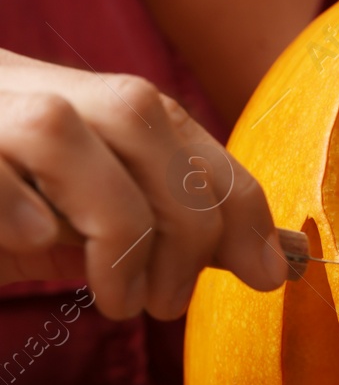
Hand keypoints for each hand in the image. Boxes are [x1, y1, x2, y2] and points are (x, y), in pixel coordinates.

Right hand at [0, 49, 286, 319]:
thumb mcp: (75, 226)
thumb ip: (158, 226)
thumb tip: (264, 254)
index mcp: (57, 92)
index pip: (167, 116)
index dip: (232, 190)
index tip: (267, 269)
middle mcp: (14, 82)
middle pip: (135, 111)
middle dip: (185, 218)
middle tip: (171, 302)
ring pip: (60, 127)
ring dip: (115, 226)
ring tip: (117, 300)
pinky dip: (20, 213)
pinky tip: (33, 248)